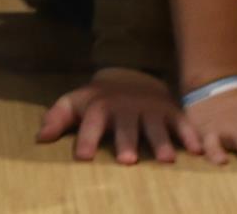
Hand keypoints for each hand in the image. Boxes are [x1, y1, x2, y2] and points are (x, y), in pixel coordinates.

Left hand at [35, 67, 190, 165]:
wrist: (131, 75)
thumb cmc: (99, 100)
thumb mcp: (75, 102)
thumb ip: (57, 118)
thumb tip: (40, 138)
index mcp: (100, 106)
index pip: (91, 120)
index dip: (86, 138)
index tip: (82, 157)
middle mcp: (126, 106)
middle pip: (126, 125)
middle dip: (127, 141)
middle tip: (128, 161)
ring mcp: (150, 108)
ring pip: (155, 125)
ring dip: (161, 142)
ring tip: (165, 160)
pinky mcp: (170, 110)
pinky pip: (182, 123)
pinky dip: (189, 135)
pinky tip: (196, 151)